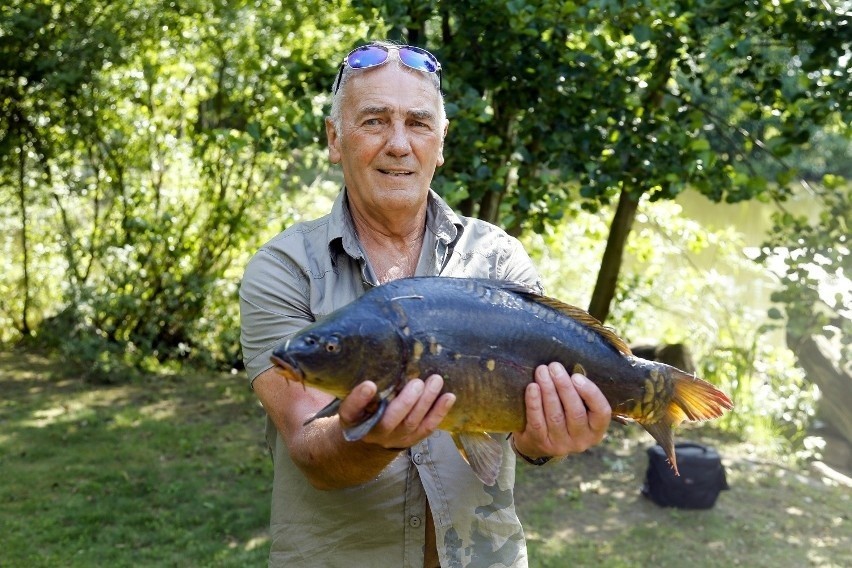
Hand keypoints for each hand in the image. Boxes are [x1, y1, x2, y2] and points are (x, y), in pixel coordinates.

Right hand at [337, 375, 455, 450]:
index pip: (350, 410)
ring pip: (411, 423)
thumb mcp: (356, 397)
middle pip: (388, 421)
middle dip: (405, 402)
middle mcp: (372, 432)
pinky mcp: (410, 439)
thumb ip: (363, 385)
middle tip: (417, 383)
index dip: (359, 399)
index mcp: (352, 419)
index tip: (369, 384)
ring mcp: (393, 438)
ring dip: (426, 402)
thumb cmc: (364, 406)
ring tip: (435, 381)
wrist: (371, 433)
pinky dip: (439, 412)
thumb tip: (374, 354)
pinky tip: (449, 397)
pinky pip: (427, 428)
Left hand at [512, 362, 610, 459]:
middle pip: (575, 412)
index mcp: (596, 429)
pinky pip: (537, 421)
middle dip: (564, 386)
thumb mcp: (578, 408)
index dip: (590, 393)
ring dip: (548, 390)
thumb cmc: (562, 415)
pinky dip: (534, 403)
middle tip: (554, 367)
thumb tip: (569, 366)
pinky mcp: (540, 443)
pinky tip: (532, 387)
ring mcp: (561, 445)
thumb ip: (578, 392)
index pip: (601, 412)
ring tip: (542, 371)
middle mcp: (581, 440)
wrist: (537, 442)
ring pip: (555, 415)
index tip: (576, 376)